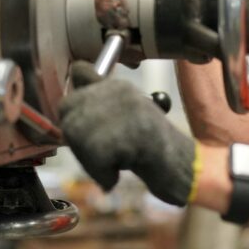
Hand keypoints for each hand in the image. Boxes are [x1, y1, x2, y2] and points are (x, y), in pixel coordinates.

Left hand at [58, 61, 194, 205]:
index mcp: (118, 85)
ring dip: (89, 159)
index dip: (73, 109)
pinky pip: (93, 153)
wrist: (180, 168)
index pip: (77, 74)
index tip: (88, 130)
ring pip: (76, 132)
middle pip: (68, 108)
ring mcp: (128, 109)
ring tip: (109, 167)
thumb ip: (95, 96)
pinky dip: (101, 172)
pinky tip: (115, 176)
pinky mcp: (132, 131)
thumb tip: (75, 72)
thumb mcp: (120, 116)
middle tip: (100, 157)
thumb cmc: (148, 147)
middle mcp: (122, 90)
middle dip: (77, 138)